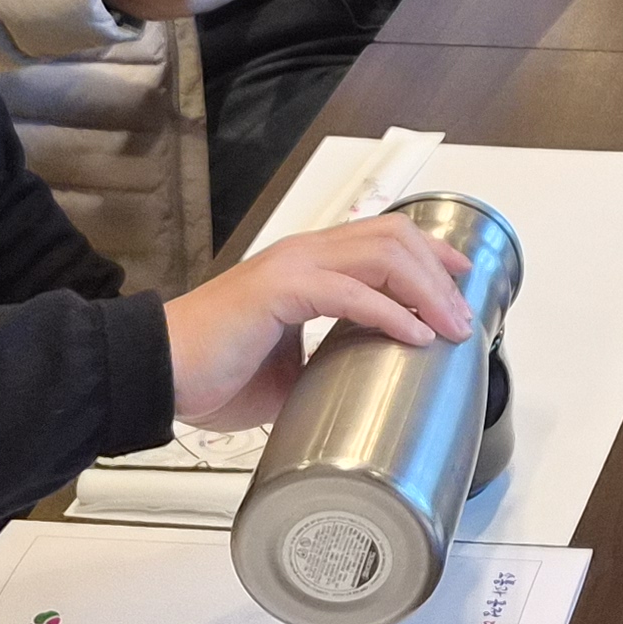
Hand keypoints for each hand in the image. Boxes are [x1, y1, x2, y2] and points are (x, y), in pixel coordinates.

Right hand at [162, 215, 478, 427]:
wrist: (158, 374)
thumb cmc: (211, 373)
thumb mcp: (289, 370)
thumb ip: (327, 364)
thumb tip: (363, 386)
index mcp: (308, 266)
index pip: (383, 239)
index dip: (429, 255)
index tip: (460, 285)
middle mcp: (305, 255)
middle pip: (394, 237)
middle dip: (439, 273)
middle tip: (463, 314)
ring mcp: (293, 267)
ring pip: (381, 254)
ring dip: (426, 290)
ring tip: (450, 326)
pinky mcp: (279, 290)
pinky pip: (351, 292)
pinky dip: (391, 312)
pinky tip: (414, 335)